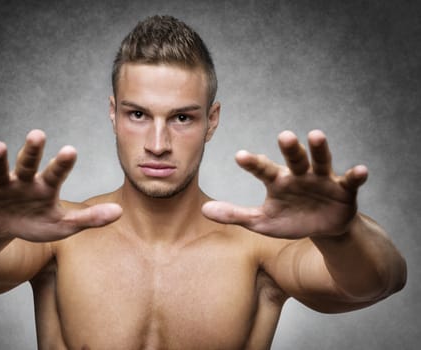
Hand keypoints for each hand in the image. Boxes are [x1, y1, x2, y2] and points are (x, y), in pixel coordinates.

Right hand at [0, 130, 121, 241]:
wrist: (5, 230)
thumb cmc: (37, 223)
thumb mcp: (63, 225)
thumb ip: (90, 218)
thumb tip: (120, 212)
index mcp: (46, 186)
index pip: (56, 173)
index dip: (62, 163)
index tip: (70, 150)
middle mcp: (24, 180)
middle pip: (29, 163)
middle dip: (32, 150)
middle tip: (38, 134)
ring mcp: (1, 185)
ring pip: (0, 169)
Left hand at [202, 130, 367, 238]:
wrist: (321, 228)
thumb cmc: (289, 219)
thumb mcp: (261, 221)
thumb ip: (235, 214)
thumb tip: (203, 210)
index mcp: (277, 181)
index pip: (263, 169)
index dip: (253, 163)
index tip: (239, 156)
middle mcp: (299, 175)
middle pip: (293, 158)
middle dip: (289, 148)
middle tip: (283, 136)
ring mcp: (322, 179)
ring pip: (320, 161)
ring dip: (319, 149)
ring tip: (315, 135)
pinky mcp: (344, 189)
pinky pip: (350, 181)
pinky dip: (355, 175)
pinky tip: (360, 170)